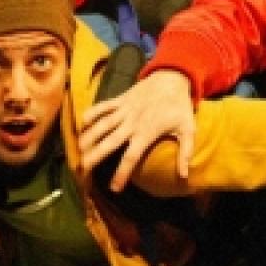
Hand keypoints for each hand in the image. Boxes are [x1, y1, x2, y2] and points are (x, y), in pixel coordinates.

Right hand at [77, 70, 195, 191]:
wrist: (172, 77)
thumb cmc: (180, 106)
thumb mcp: (188, 129)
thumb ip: (185, 153)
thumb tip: (184, 176)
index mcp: (146, 133)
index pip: (131, 157)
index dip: (121, 173)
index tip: (114, 188)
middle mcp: (132, 123)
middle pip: (109, 142)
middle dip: (94, 156)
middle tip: (82, 169)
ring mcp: (124, 110)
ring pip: (102, 125)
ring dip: (88, 137)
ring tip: (77, 150)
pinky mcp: (120, 99)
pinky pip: (103, 106)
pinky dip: (91, 113)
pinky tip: (81, 123)